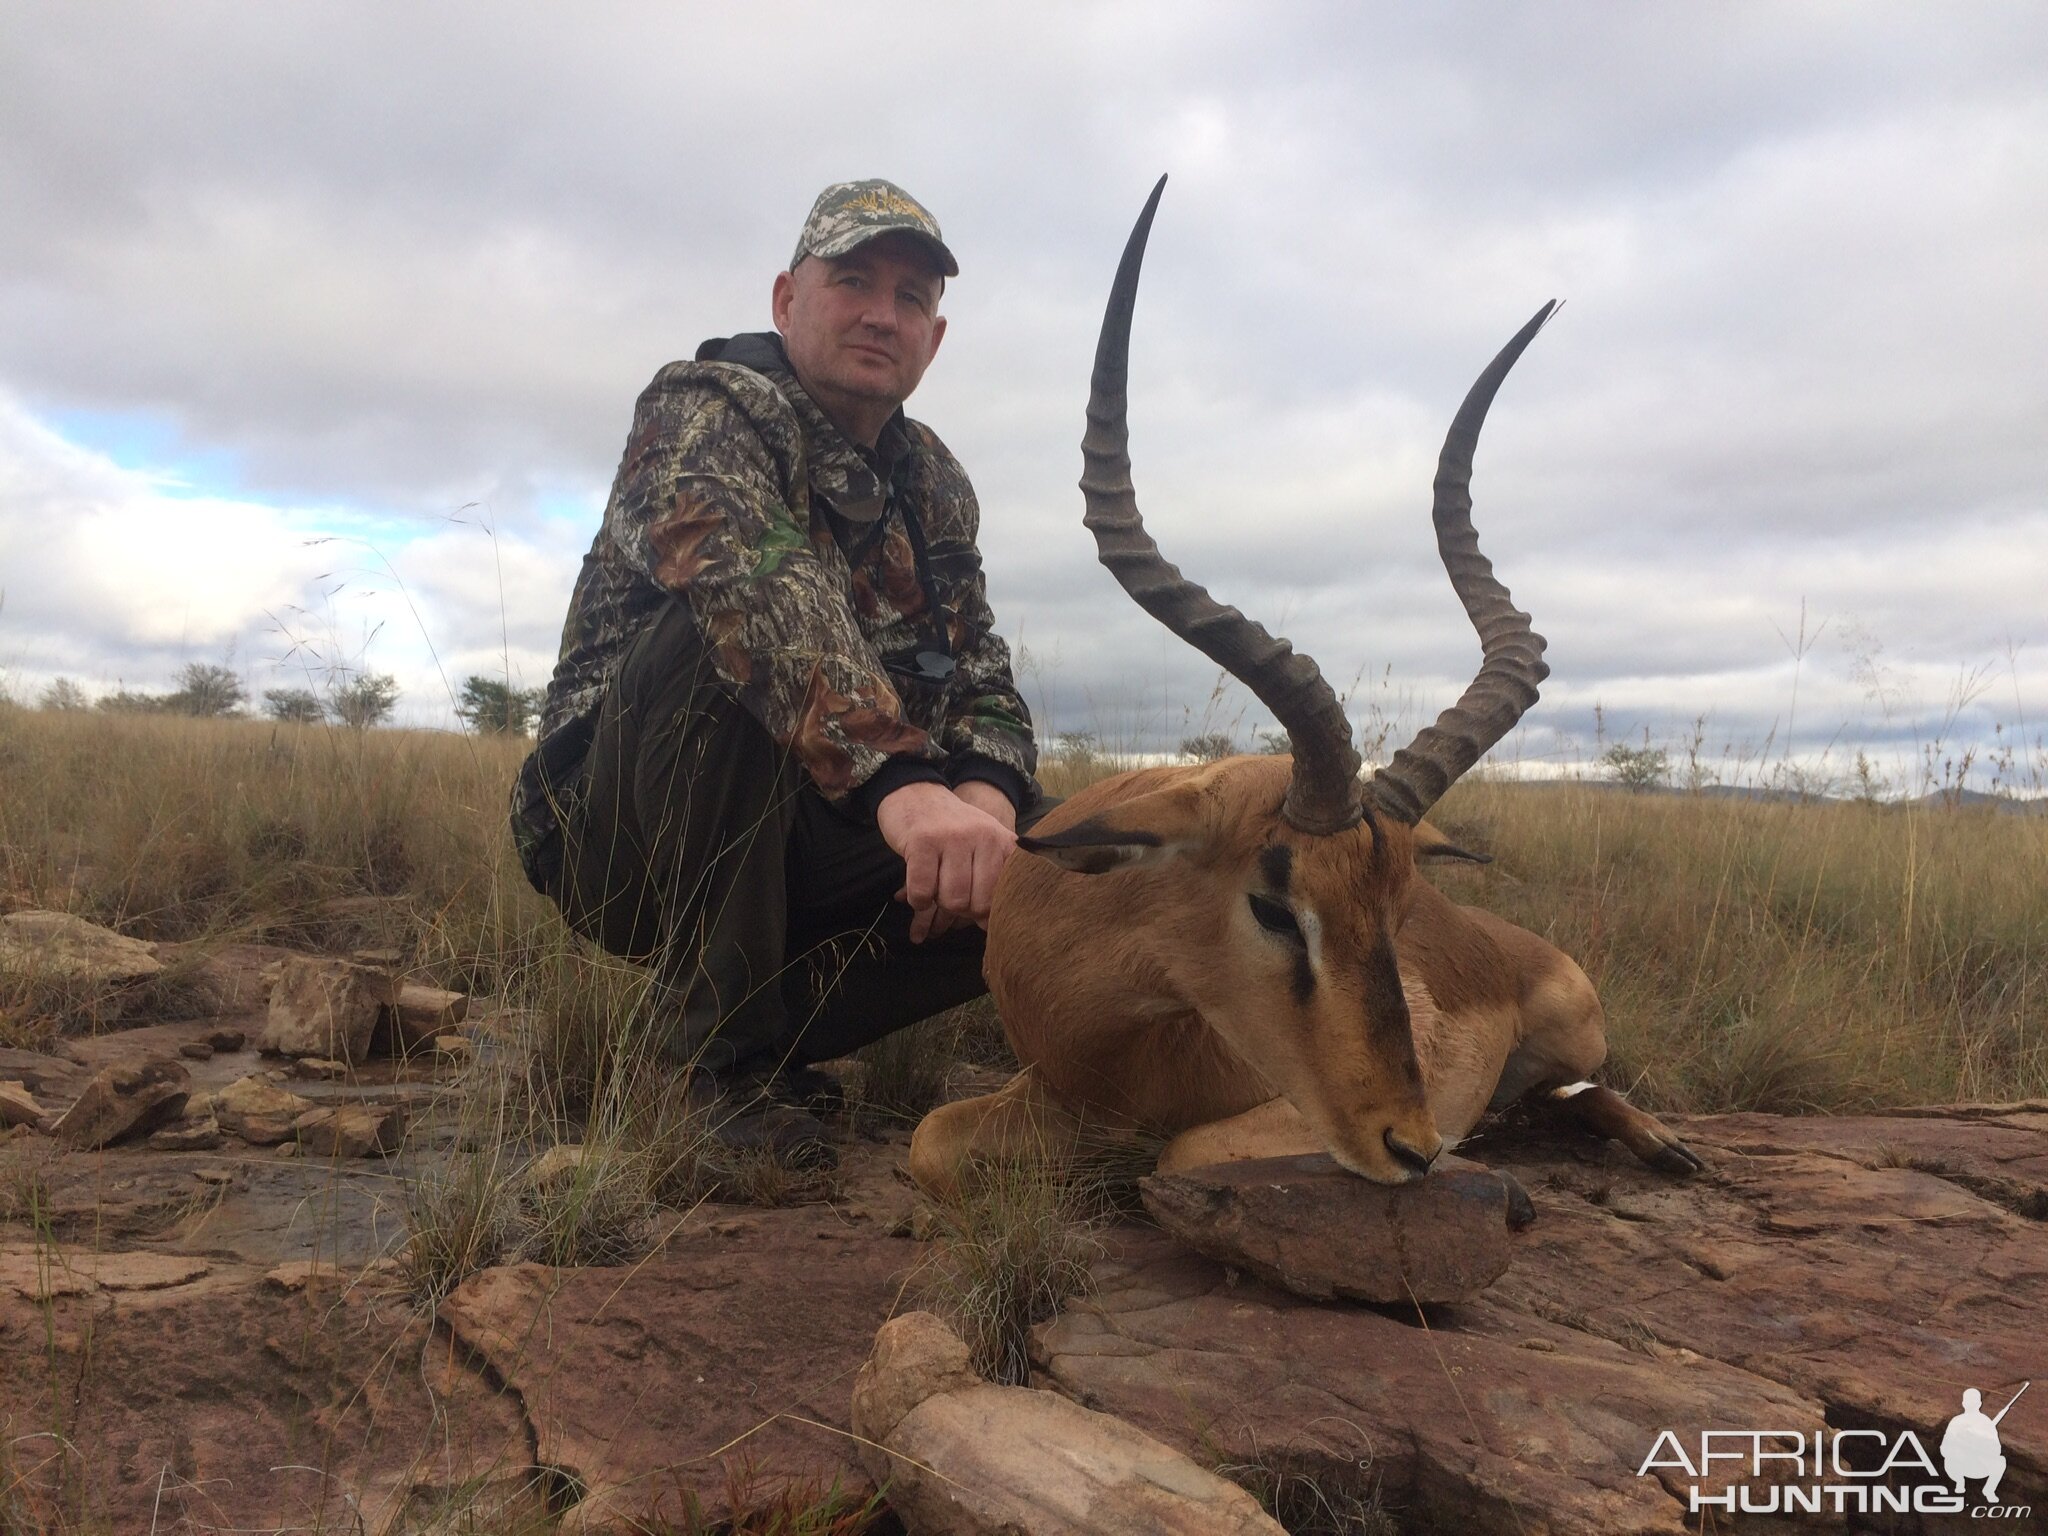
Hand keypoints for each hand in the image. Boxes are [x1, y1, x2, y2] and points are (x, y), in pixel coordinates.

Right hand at [875, 780, 1016, 941]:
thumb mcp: (982, 844)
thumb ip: (992, 881)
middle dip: (962, 911)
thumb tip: (988, 926)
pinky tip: (918, 891)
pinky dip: (917, 901)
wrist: (914, 793)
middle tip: (950, 896)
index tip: (977, 913)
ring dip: (938, 903)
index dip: (990, 913)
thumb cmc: (950, 829)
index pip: (1007, 893)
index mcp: (1003, 841)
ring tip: (934, 889)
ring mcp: (953, 838)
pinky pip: (922, 892)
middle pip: (979, 904)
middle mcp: (983, 837)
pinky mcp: (922, 842)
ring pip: (952, 900)